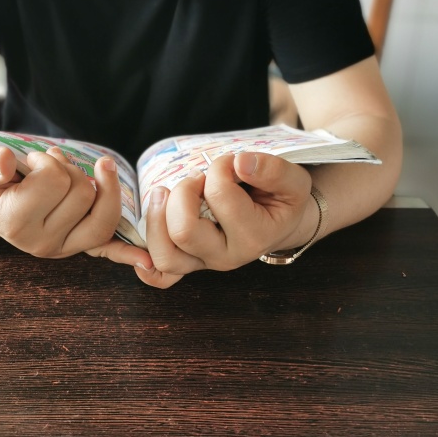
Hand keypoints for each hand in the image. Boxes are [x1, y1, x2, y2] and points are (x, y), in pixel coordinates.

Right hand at [0, 145, 150, 269]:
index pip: (55, 180)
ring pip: (102, 210)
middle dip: (69, 170)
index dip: (47, 161)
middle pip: (83, 192)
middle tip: (46, 168)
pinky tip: (148, 263)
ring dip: (92, 184)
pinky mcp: (78, 246)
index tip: (30, 161)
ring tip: (66, 177)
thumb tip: (7, 163)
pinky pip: (107, 248)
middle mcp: (41, 243)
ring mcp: (63, 247)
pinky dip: (127, 254)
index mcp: (15, 223)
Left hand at [136, 152, 312, 285]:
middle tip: (198, 177)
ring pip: (164, 255)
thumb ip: (273, 170)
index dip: (220, 168)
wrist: (280, 221)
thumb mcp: (293, 181)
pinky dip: (145, 262)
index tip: (231, 162)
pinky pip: (160, 274)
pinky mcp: (187, 261)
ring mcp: (203, 262)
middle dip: (183, 192)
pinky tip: (144, 241)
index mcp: (253, 238)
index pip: (220, 196)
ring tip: (166, 192)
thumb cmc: (283, 199)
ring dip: (157, 216)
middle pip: (183, 231)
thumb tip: (240, 163)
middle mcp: (225, 257)